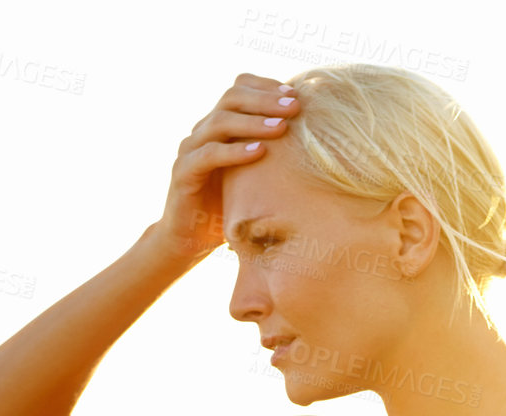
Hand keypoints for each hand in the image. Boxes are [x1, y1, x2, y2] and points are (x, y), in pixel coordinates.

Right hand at [149, 73, 299, 258]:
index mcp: (220, 125)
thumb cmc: (231, 206)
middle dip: (265, 99)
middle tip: (295, 106)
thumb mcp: (258, 176)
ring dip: (253, 122)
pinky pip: (208, 155)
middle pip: (231, 98)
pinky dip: (234, 152)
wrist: (191, 238)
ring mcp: (190, 149)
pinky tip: (259, 152)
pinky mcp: (183, 173)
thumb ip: (276, 157)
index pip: (239, 89)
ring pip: (219, 122)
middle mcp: (203, 131)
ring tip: (281, 127)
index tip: (296, 94)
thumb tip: (322, 146)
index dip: (265, 86)